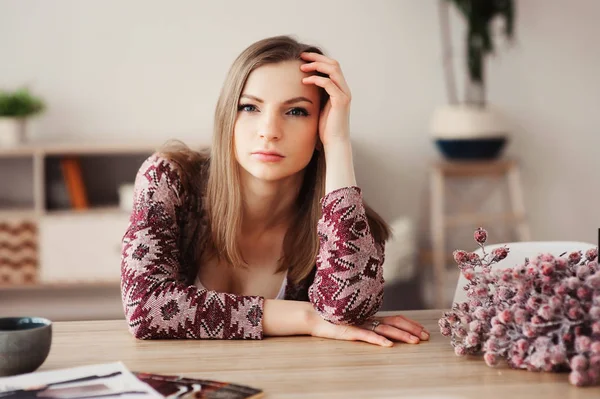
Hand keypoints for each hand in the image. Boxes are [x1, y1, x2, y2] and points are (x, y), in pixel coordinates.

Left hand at [300, 52, 350, 146]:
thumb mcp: (319, 106)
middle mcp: (344, 89)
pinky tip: (305, 81)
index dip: (318, 59)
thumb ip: (316, 94)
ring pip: (333, 70)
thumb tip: (301, 84)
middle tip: (301, 56)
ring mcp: (344, 94)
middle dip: (317, 57)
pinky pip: (329, 83)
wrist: (334, 142)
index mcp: (339, 89)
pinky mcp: (341, 101)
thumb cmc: (325, 127)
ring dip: (316, 65)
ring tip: (302, 67)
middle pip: (333, 64)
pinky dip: (317, 79)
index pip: (331, 66)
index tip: (303, 58)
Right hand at [309, 312, 429, 346]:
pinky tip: (388, 345)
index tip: (423, 331)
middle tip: (425, 337)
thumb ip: (369, 324)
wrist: (314, 317)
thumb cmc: (334, 320)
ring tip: (414, 341)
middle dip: (412, 329)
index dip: (411, 324)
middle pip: (395, 322)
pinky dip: (378, 340)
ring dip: (401, 336)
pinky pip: (366, 335)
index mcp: (371, 316)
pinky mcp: (349, 330)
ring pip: (385, 329)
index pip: (396, 318)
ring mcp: (360, 323)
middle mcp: (368, 318)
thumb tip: (385, 333)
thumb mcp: (356, 322)